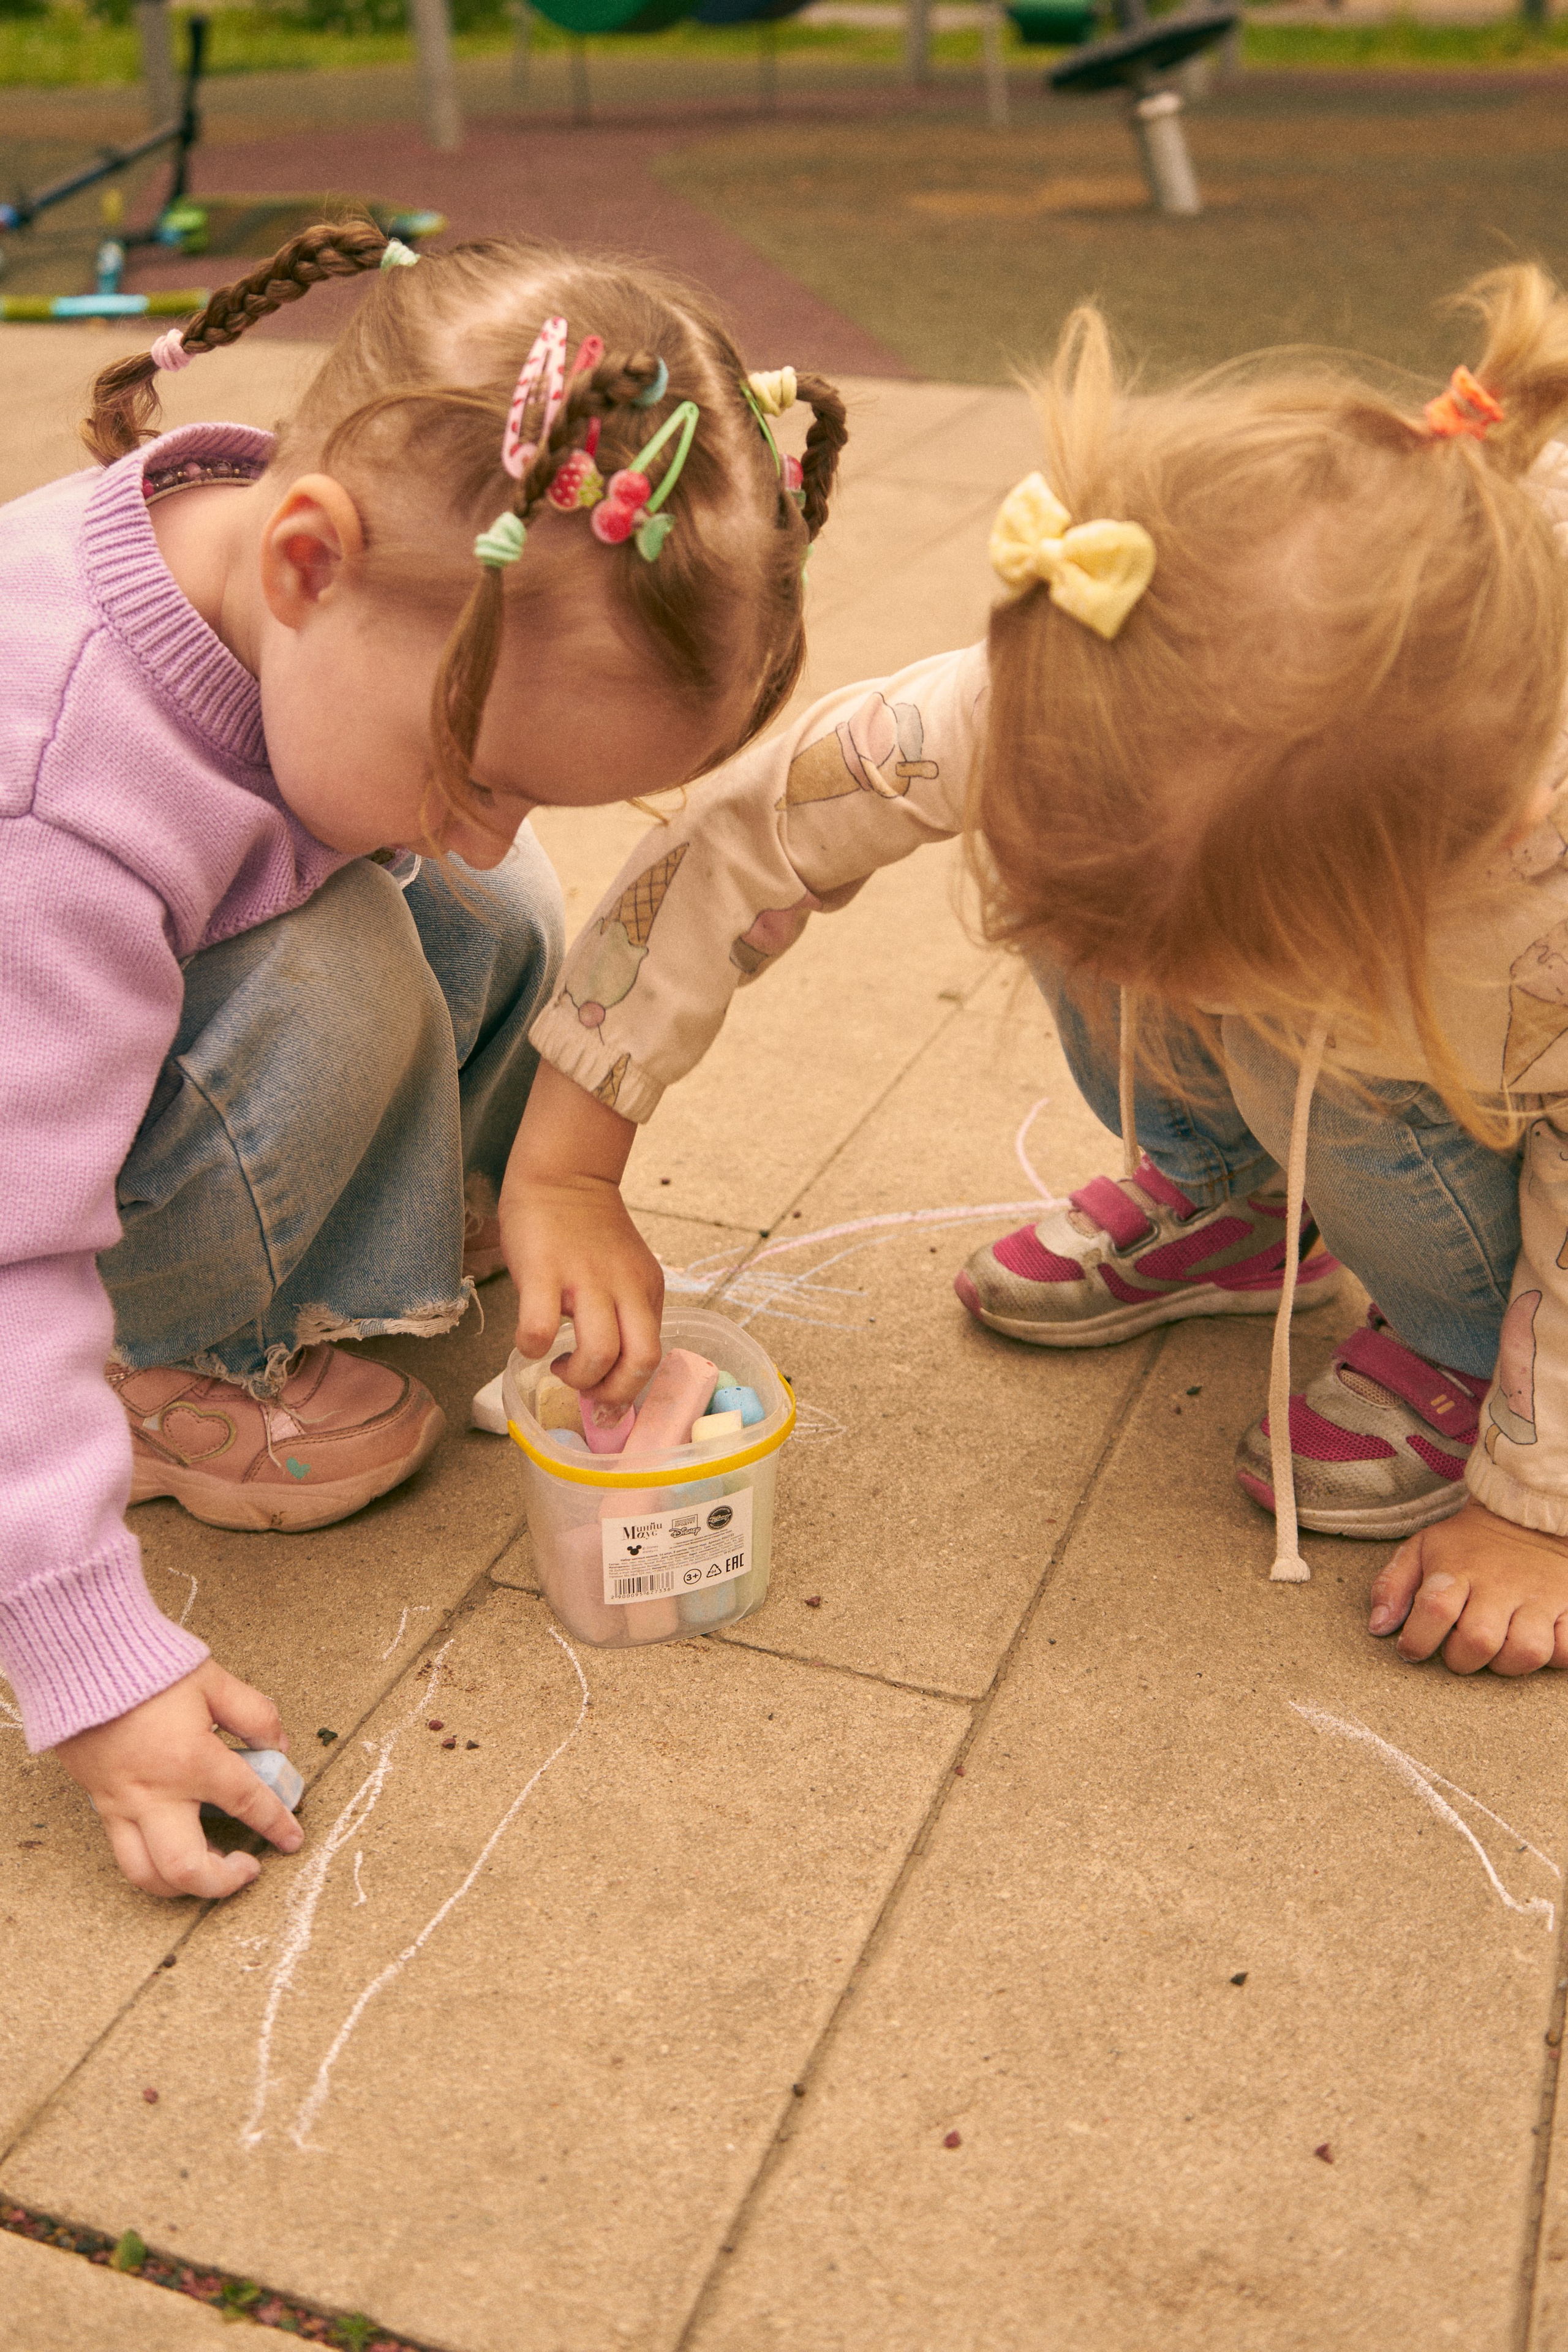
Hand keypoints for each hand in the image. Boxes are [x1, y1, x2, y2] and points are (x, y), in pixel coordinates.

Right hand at [55, 1661, 303, 1898]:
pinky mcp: (99, 1802)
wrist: (82, 1660)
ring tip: (211, 1867)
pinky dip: (151, 1862)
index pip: (246, 1804)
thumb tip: (278, 1745)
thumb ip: (254, 1714)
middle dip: (223, 1883)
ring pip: (146, 1874)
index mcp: (192, 1760)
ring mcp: (121, 1803)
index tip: (292, 1840)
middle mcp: (154, 1794)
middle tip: (247, 1869)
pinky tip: (174, 1845)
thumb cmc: (149, 1667)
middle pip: (187, 1869)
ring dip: (183, 1885)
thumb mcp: (214, 1681)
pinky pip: (122, 1850)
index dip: (276, 1824)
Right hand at [503, 1062, 663, 1412]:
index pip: (654, 1355)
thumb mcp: (623, 1272)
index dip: (629, 1388)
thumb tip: (609, 1370)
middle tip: (586, 1389)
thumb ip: (623, 1313)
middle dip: (613, 1392)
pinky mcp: (545, 1271)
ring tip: (561, 1366)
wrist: (563, 1175)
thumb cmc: (588, 1231)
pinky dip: (534, 1348)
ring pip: (600, 1351)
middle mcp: (625, 1286)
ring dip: (578, 1376)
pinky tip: (530, 1342)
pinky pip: (541, 1327)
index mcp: (647, 1289)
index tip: (604, 1396)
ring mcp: (586, 1278)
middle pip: (642, 1359)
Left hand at [1369, 1498, 1567, 1674]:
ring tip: (1497, 1651)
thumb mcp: (1421, 1549)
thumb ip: (1392, 1585)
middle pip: (1480, 1639)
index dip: (1418, 1640)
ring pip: (1527, 1650)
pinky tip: (1536, 1644)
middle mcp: (1500, 1583)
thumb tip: (1378, 1627)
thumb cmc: (1467, 1544)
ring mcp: (1539, 1596)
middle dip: (1462, 1660)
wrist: (1526, 1517)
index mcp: (1458, 1568)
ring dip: (1507, 1664)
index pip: (1435, 1609)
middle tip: (1459, 1652)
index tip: (1412, 1650)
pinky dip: (1554, 1657)